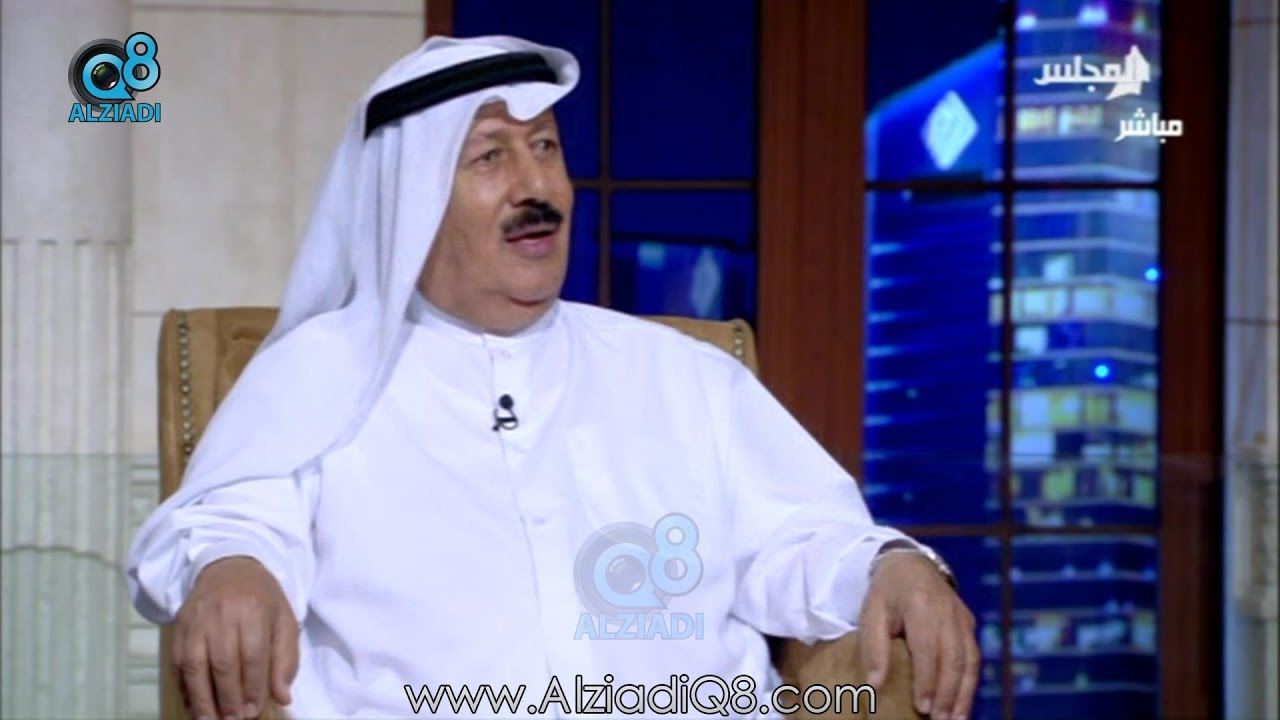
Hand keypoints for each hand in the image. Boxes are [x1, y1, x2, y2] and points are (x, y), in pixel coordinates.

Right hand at [172, 556, 299, 719]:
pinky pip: (178, 662)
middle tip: (234, 719)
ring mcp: (197, 621)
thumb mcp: (284, 621)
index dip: (253, 687)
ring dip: (202, 698)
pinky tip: (193, 703)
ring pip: (195, 665)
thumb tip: (283, 697)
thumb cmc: (261, 599)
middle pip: (223, 662)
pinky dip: (185, 686)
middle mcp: (222, 614)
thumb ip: (286, 659)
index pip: (253, 655)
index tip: (254, 710)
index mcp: (254, 610)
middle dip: (228, 697)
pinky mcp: (179, 626)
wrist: (228, 568)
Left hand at [859, 551, 978, 719]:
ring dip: (963, 693)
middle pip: (953, 658)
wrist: (910, 565)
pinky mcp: (968, 624)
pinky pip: (974, 657)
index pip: (927, 648)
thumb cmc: (886, 594)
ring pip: (969, 660)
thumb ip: (873, 647)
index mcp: (920, 604)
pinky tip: (963, 703)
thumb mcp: (871, 613)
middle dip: (948, 693)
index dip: (927, 680)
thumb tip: (875, 684)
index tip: (923, 707)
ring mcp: (961, 617)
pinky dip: (970, 683)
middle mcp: (947, 611)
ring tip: (954, 719)